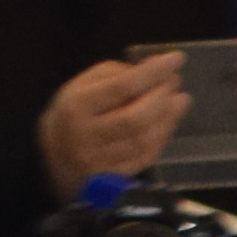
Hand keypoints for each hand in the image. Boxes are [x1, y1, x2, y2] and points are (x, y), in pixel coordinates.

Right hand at [36, 52, 186, 195]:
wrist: (57, 158)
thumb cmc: (75, 113)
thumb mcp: (83, 85)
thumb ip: (117, 73)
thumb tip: (155, 67)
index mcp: (76, 107)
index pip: (121, 87)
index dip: (152, 73)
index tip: (176, 58)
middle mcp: (87, 136)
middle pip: (136, 118)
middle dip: (162, 97)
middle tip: (175, 82)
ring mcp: (101, 161)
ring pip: (144, 140)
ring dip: (168, 117)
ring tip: (179, 99)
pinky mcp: (114, 178)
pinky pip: (146, 156)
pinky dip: (163, 136)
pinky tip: (169, 121)